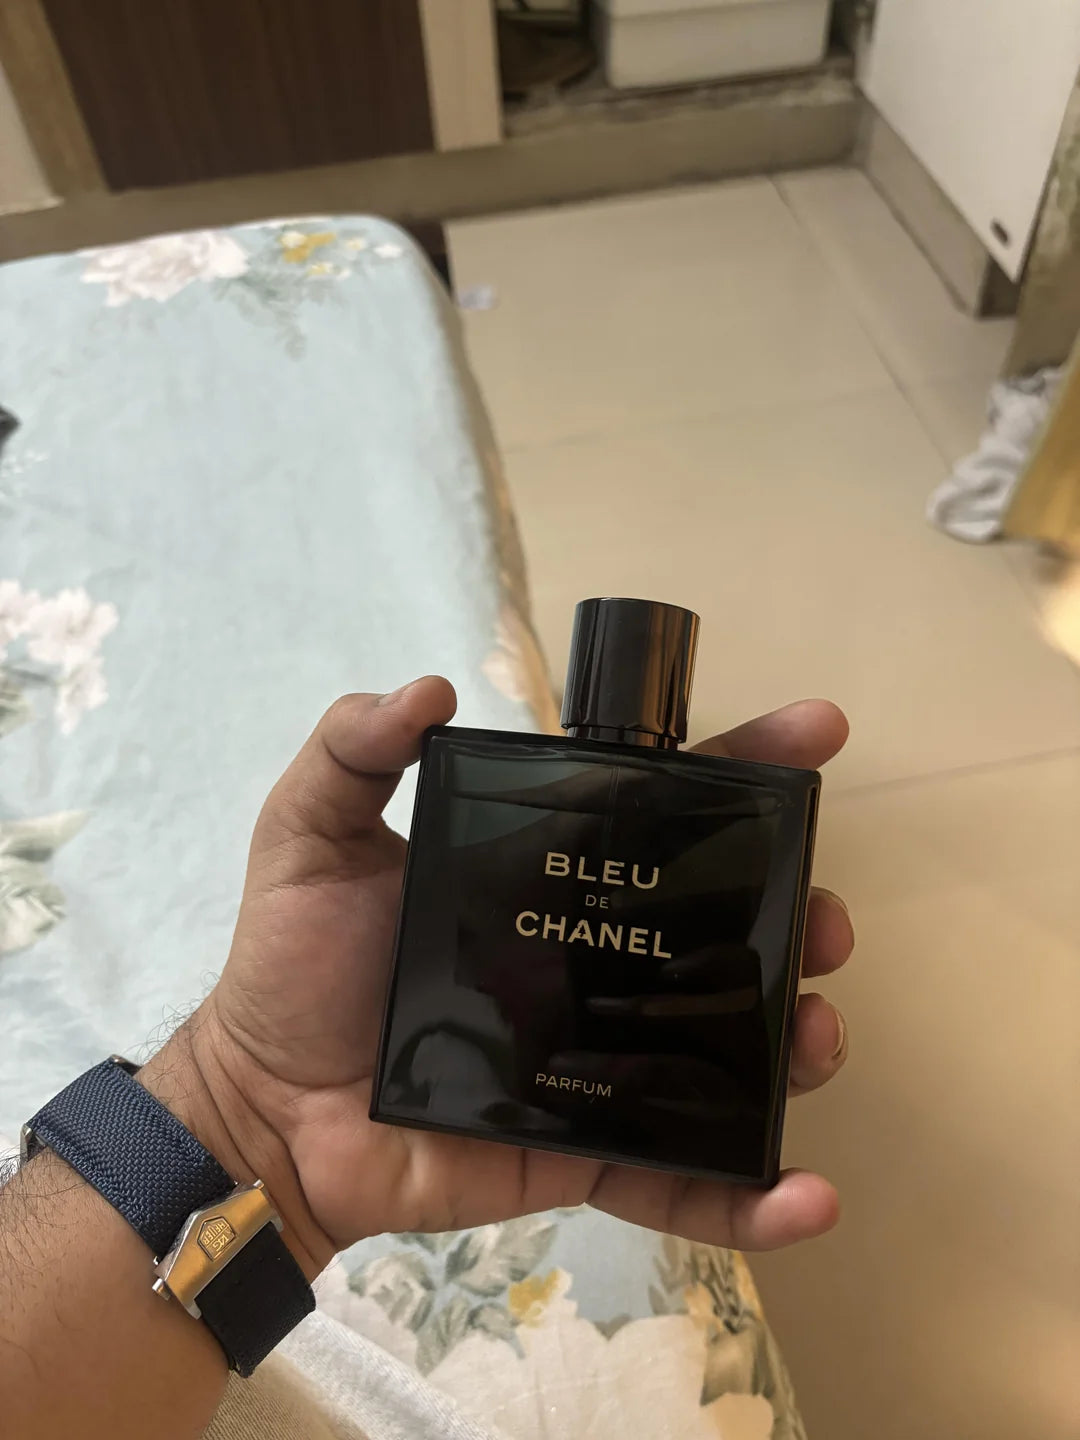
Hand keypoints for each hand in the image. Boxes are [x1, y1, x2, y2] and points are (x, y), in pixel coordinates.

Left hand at [149, 679, 852, 1276]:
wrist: (266, 1111)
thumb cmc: (294, 967)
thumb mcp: (308, 837)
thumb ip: (350, 753)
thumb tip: (430, 688)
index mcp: (548, 881)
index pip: (660, 814)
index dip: (742, 768)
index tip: (816, 734)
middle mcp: (590, 963)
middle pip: (721, 930)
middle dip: (796, 914)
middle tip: (822, 920)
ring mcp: (596, 1060)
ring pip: (724, 1050)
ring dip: (798, 1039)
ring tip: (815, 1030)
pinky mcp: (582, 1152)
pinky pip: (676, 1180)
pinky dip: (750, 1201)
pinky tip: (811, 1196)